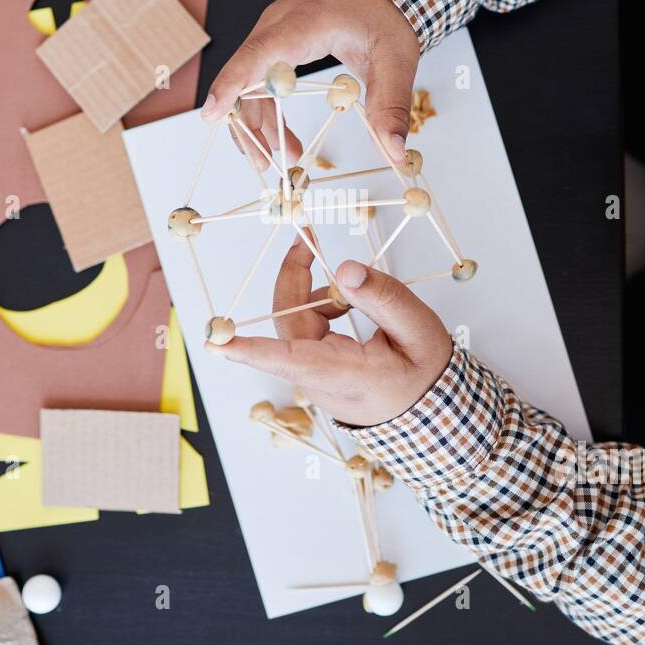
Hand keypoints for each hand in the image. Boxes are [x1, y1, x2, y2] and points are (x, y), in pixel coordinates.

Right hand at [200, 0, 419, 168]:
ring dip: (259, 125)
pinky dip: (267, 112)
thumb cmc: (383, 12)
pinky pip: (258, 81)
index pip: (258, 54)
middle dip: (248, 126)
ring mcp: (272, 34)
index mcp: (304, 22)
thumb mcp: (396, 61)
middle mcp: (277, 26)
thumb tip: (392, 149)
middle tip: (264, 165)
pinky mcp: (275, 44)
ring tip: (285, 159)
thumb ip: (390, 106)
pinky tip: (283, 140)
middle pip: (244, 78)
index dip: (231, 85)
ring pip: (248, 84)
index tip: (212, 114)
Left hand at [208, 238, 453, 427]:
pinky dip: (325, 307)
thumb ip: (383, 298)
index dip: (251, 349)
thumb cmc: (424, 375)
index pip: (291, 361)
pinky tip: (352, 306)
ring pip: (297, 321)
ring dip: (320, 294)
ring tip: (360, 290)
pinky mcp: (313, 368)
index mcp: (347, 376)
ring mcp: (313, 376)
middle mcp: (320, 380)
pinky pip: (306, 328)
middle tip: (307, 237)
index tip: (216, 342)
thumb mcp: (419, 331)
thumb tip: (343, 269)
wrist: (429, 408)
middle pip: (289, 322)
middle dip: (296, 276)